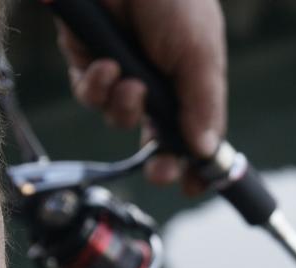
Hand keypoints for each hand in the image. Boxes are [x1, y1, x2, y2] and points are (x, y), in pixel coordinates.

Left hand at [57, 0, 227, 194]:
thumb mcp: (199, 52)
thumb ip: (204, 104)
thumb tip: (207, 150)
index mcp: (191, 79)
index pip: (197, 133)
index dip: (196, 164)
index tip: (195, 187)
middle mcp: (157, 80)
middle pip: (155, 138)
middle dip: (158, 159)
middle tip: (160, 169)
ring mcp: (121, 73)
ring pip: (118, 119)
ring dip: (124, 108)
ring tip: (129, 81)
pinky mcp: (88, 61)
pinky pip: (89, 95)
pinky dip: (96, 86)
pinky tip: (104, 64)